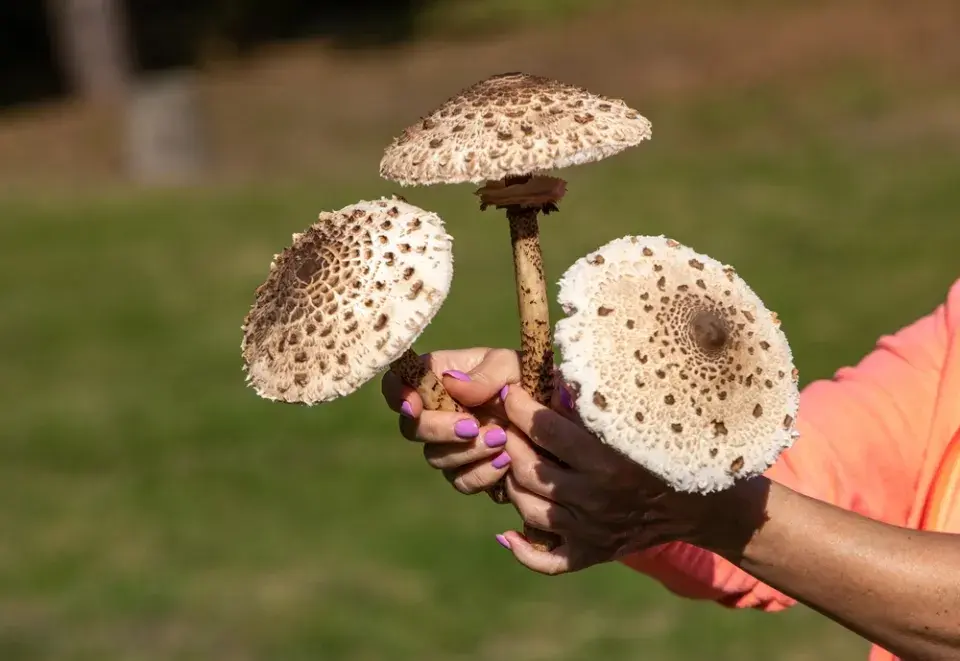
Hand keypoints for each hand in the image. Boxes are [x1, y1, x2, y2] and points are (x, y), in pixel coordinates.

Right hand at [380, 348, 522, 494]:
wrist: (558, 415)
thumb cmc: (529, 377)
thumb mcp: (512, 365)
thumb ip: (485, 374)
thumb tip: (451, 385)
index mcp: (440, 377)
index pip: (398, 383)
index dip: (397, 394)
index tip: (413, 405)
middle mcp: (438, 413)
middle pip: (412, 428)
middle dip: (438, 429)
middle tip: (472, 426)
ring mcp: (452, 445)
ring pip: (436, 458)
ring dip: (466, 451)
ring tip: (502, 438)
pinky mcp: (471, 471)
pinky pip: (462, 481)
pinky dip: (481, 474)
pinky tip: (505, 461)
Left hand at [494, 385, 762, 574]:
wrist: (701, 504)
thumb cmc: (665, 451)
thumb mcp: (637, 422)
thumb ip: (596, 403)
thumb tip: (551, 373)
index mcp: (607, 462)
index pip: (546, 431)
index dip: (521, 408)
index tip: (512, 391)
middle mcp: (595, 500)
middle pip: (527, 469)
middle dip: (511, 441)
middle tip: (506, 424)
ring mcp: (590, 531)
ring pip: (527, 507)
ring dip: (512, 482)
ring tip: (512, 462)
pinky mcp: (591, 554)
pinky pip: (545, 560)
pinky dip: (523, 548)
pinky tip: (509, 532)